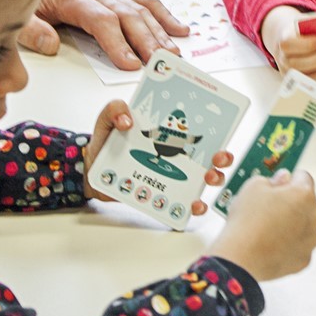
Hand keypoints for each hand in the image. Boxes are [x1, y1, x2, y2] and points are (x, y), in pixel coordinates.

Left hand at [20, 0, 188, 69]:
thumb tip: (49, 45)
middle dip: (147, 40)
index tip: (130, 63)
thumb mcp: (22, 11)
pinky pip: (147, 2)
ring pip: (141, 10)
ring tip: (173, 53)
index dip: (117, 42)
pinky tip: (180, 30)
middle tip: (160, 62)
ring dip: (160, 32)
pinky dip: (165, 16)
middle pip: (128, 16)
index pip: (101, 20)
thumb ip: (31, 30)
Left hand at [83, 101, 233, 214]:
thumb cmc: (107, 142)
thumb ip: (114, 110)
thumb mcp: (108, 120)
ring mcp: (174, 176)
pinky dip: (195, 206)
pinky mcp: (166, 196)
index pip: (198, 128)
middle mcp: (178, 155)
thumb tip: (127, 120)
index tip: (219, 127)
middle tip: (218, 157)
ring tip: (208, 178)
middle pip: (211, 155)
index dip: (214, 127)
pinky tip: (194, 204)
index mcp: (170, 133)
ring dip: (215, 178)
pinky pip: (186, 203)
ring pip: (206, 179)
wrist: (93, 171)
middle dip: (223, 156)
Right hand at [206, 169, 315, 281]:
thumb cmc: (247, 222)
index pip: (303, 177)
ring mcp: (311, 240)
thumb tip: (281, 179)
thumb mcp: (253, 187)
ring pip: (304, 225)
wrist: (241, 258)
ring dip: (291, 223)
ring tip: (267, 227)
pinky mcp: (304, 259)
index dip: (288, 179)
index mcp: (304, 194)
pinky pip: (298, 246)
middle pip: (306, 202)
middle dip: (291, 202)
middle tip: (269, 207)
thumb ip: (273, 179)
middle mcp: (314, 216)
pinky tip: (271, 243)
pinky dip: (288, 244)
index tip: (279, 184)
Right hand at [262, 6, 315, 85]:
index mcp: (283, 43)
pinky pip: (311, 90)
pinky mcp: (298, 85)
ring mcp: (289, 75)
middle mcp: (283, 61)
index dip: (308, 44)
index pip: (289, 45)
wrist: (290, 43)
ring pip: (304, 79)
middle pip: (297, 64)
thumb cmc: (302, 34)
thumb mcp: (304, 26)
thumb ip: (315, 28)